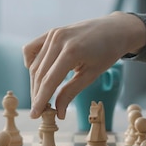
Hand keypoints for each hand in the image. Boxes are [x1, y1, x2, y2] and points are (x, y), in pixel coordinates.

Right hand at [23, 12, 145, 119]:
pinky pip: (32, 49)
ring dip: (34, 83)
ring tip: (39, 98)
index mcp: (72, 51)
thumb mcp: (91, 75)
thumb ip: (71, 93)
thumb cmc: (107, 53)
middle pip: (39, 74)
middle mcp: (59, 40)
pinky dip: (31, 63)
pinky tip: (37, 74)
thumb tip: (59, 113)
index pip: (49, 81)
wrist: (115, 30)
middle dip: (37, 95)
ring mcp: (53, 34)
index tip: (35, 115)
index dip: (40, 100)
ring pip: (35, 65)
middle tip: (38, 111)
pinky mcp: (51, 32)